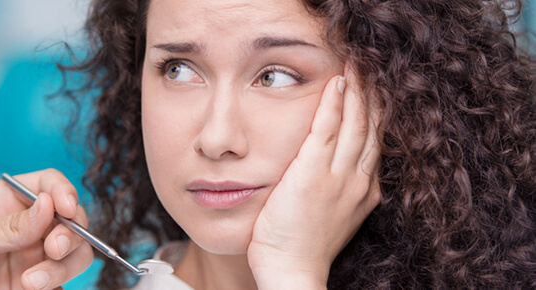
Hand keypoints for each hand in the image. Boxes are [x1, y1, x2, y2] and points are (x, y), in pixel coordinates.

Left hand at [0, 169, 92, 289]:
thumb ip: (9, 226)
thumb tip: (47, 205)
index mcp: (6, 201)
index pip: (47, 184)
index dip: (63, 191)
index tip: (66, 208)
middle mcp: (27, 225)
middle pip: (71, 218)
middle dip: (70, 233)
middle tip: (54, 249)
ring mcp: (34, 255)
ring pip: (75, 252)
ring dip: (63, 266)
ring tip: (32, 282)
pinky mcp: (38, 282)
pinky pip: (65, 280)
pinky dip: (58, 283)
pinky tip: (34, 288)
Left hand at [247, 67, 380, 288]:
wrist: (293, 272)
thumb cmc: (305, 246)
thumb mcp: (332, 215)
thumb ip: (337, 188)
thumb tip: (333, 170)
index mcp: (364, 190)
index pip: (374, 141)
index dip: (377, 112)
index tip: (375, 89)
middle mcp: (358, 179)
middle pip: (371, 126)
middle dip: (372, 93)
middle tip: (371, 65)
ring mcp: (338, 176)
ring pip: (354, 123)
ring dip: (356, 89)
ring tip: (357, 63)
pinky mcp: (313, 173)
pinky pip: (326, 129)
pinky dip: (334, 103)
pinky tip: (336, 82)